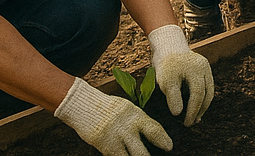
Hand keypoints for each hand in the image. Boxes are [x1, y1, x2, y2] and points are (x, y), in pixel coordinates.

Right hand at [56, 76, 171, 155]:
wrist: (85, 105)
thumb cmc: (108, 107)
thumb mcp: (127, 108)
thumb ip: (137, 120)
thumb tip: (148, 130)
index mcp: (136, 115)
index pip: (153, 129)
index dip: (163, 139)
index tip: (169, 146)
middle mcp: (127, 128)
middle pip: (142, 150)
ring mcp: (115, 139)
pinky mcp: (104, 146)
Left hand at [148, 24, 213, 125]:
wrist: (168, 46)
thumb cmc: (166, 65)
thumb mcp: (166, 80)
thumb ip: (173, 96)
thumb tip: (178, 114)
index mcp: (197, 69)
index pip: (198, 95)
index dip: (193, 111)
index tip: (186, 123)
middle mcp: (205, 68)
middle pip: (207, 93)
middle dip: (200, 110)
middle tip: (192, 123)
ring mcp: (206, 67)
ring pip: (209, 90)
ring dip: (203, 105)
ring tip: (196, 118)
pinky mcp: (203, 69)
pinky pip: (206, 85)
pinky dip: (202, 97)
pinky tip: (196, 105)